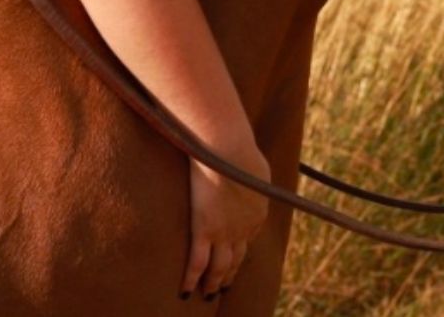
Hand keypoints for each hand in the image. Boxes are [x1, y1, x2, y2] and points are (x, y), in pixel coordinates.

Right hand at [181, 142, 270, 298]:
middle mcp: (244, 229)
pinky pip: (196, 264)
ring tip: (207, 294)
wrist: (228, 149)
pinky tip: (185, 292)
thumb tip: (250, 179)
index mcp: (258, 213)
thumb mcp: (256, 168)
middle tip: (222, 286)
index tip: (234, 258)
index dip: (240, 251)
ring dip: (213, 283)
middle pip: (236, 259)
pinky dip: (191, 281)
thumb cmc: (240, 150)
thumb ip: (253, 181)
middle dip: (229, 274)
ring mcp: (224, 232)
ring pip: (218, 267)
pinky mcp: (204, 230)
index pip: (248, 240)